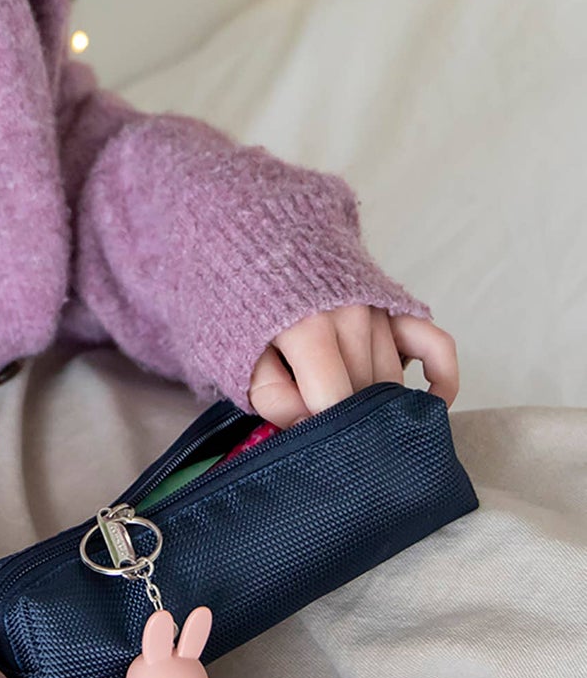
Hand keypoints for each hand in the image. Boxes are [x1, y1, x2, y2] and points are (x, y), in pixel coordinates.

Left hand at [248, 304, 458, 428]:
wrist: (258, 239)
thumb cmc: (242, 302)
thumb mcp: (236, 351)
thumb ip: (271, 395)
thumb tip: (309, 427)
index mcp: (307, 325)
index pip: (333, 401)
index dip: (318, 429)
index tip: (302, 438)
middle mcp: (353, 314)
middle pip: (364, 395)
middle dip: (341, 417)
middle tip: (316, 420)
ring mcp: (381, 308)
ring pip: (392, 381)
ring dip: (370, 401)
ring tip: (337, 398)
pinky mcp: (397, 305)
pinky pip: (437, 346)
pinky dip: (441, 379)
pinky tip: (431, 405)